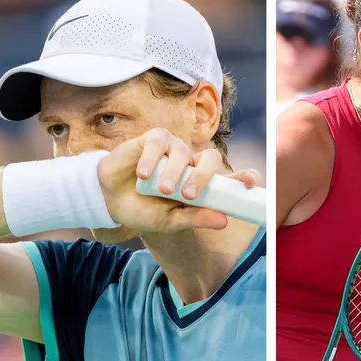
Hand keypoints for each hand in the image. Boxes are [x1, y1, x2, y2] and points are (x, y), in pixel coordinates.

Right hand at [97, 127, 259, 235]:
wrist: (109, 199)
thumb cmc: (143, 210)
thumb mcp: (168, 221)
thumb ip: (194, 218)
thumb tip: (224, 221)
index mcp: (201, 184)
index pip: (228, 178)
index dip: (242, 177)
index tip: (251, 182)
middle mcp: (192, 163)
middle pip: (211, 159)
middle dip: (204, 176)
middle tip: (189, 195)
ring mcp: (174, 149)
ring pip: (183, 152)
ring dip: (174, 172)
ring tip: (163, 190)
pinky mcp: (154, 139)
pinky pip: (158, 142)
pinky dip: (152, 158)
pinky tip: (143, 174)